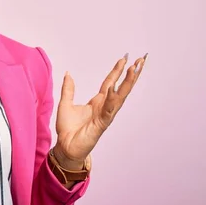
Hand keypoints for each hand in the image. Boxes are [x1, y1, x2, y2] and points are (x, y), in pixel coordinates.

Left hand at [52, 53, 146, 169]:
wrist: (65, 147)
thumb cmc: (67, 129)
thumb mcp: (65, 103)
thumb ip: (68, 89)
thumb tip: (68, 73)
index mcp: (98, 102)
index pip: (110, 82)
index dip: (117, 70)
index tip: (125, 58)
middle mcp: (104, 107)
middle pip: (121, 87)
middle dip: (131, 74)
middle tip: (140, 60)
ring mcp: (105, 115)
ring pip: (120, 96)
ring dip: (128, 83)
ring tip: (135, 69)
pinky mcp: (102, 124)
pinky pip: (109, 109)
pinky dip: (113, 98)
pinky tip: (116, 88)